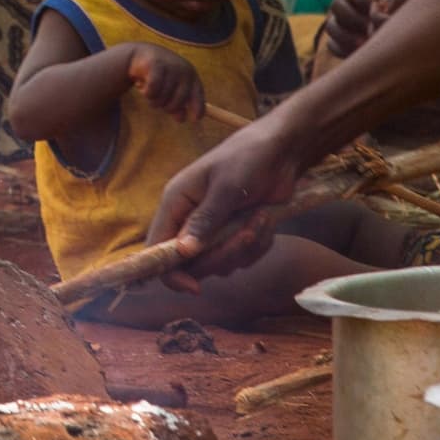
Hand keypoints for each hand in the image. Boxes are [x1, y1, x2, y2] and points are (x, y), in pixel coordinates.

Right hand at [126, 43, 204, 120]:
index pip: (198, 96)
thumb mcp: (171, 90)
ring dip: (154, 101)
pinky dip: (147, 93)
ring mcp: (171, 67)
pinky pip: (153, 91)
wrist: (141, 54)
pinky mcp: (156, 65)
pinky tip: (142, 87)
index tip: (193, 120)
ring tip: (150, 93)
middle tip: (159, 103)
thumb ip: (177, 104)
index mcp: (191, 76)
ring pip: (163, 98)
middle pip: (178, 102)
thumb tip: (182, 119)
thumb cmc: (160, 75)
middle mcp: (184, 70)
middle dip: (167, 107)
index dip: (197, 109)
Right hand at [146, 112, 301, 264]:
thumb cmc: (247, 158)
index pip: (158, 248)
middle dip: (224, 254)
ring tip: (260, 217)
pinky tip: (265, 220)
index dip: (170, 272)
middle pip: (193, 263)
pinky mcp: (236, 234)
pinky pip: (243, 258)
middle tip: (246, 233)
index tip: (194, 288)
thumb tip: (182, 252)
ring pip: (222, 263)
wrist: (281, 151)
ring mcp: (214, 229)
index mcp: (176, 203)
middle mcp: (189, 219)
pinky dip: (258, 244)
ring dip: (246, 247)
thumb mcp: (227, 187)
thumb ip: (205, 221)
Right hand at [323, 0, 416, 58]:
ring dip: (345, 37)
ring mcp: (339, 20)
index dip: (365, 1)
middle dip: (353, 19)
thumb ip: (397, 0)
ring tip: (364, 45)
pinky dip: (343, 50)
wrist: (405, 20)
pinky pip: (333, 46)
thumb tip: (382, 11)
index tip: (380, 9)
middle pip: (336, 6)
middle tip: (370, 29)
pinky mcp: (340, 39)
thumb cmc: (406, 5)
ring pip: (331, 27)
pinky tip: (360, 54)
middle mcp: (344, 1)